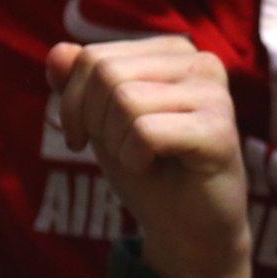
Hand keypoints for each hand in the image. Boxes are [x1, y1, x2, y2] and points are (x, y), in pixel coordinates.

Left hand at [45, 36, 251, 277]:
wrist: (188, 226)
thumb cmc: (148, 167)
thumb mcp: (101, 121)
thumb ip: (79, 84)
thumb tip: (58, 52)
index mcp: (174, 52)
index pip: (95, 57)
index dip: (72, 103)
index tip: (83, 135)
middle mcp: (201, 63)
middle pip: (107, 75)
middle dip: (94, 122)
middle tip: (117, 150)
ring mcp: (216, 95)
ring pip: (125, 100)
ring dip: (116, 143)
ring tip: (140, 158)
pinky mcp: (219, 131)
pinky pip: (145, 132)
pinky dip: (134, 159)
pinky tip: (154, 167)